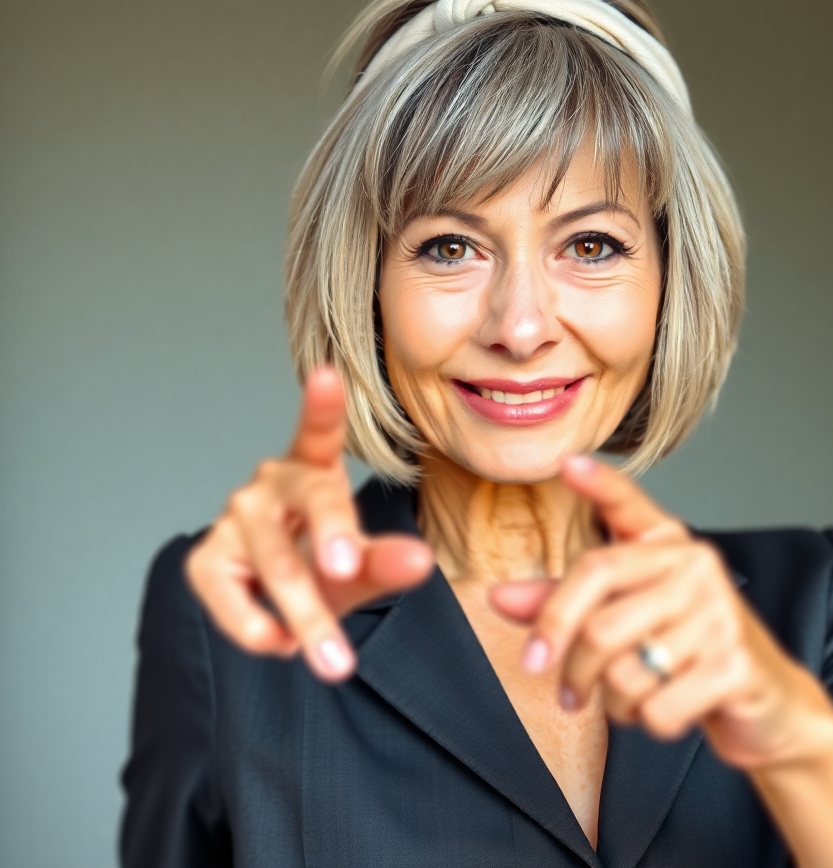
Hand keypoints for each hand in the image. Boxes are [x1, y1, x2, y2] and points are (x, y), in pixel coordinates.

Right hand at [185, 366, 434, 681]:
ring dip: (305, 614)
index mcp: (313, 468)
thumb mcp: (363, 566)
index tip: (326, 373)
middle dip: (332, 540)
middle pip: (311, 503)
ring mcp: (234, 519)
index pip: (319, 432)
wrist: (279, 598)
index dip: (322, 404)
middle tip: (347, 570)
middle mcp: (271, 484)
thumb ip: (389, 563)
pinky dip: (258, 629)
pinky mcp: (205, 560)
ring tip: (335, 663)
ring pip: (274, 563)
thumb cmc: (324, 564)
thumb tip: (422, 563)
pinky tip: (282, 645)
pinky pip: (230, 597)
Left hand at [490, 455, 832, 769]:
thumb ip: (563, 604)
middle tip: (562, 689)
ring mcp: (719, 613)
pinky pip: (657, 706)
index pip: (628, 505)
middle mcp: (696, 567)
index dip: (599, 485)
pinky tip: (660, 711)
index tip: (566, 464)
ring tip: (624, 699)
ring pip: (622, 669)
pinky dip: (646, 723)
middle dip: (570, 666)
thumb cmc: (683, 650)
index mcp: (667, 545)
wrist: (766, 705)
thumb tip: (498, 596)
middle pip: (597, 618)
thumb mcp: (626, 618)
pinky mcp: (735, 664)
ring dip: (611, 701)